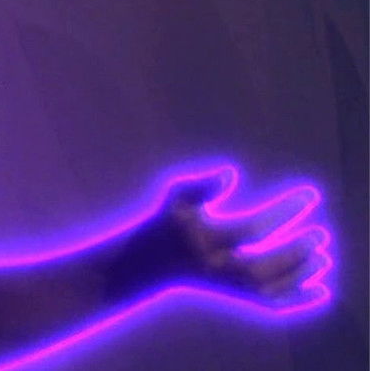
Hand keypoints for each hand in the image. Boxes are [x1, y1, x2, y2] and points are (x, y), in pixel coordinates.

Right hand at [165, 167, 331, 310]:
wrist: (151, 263)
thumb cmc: (170, 222)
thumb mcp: (177, 198)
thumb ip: (202, 185)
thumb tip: (232, 173)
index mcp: (202, 240)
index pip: (250, 229)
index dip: (283, 213)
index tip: (311, 197)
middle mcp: (212, 267)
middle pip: (258, 267)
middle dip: (292, 253)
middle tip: (321, 235)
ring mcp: (223, 285)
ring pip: (265, 290)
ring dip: (297, 276)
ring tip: (324, 258)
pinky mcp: (232, 295)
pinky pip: (265, 303)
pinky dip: (295, 299)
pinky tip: (322, 291)